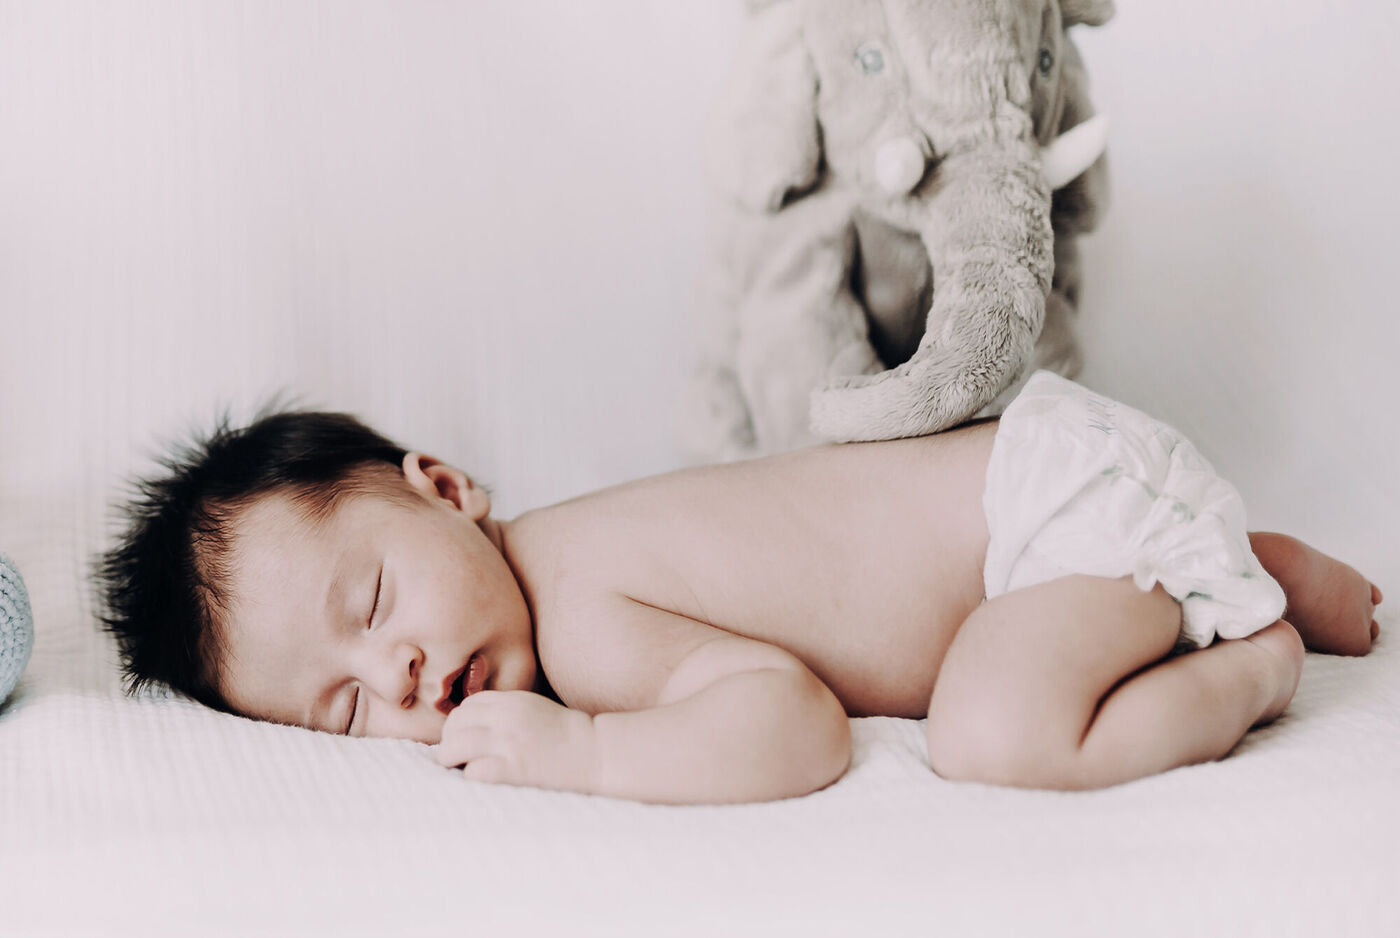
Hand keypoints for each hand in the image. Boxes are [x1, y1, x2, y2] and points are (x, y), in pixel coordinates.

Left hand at [434, 691, 597, 793]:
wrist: (597, 753)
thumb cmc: (566, 735)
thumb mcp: (533, 709)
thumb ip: (505, 711)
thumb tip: (470, 726)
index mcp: (512, 701)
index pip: (467, 706)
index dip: (459, 723)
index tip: (463, 738)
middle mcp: (507, 718)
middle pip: (454, 724)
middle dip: (449, 741)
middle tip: (455, 756)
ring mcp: (509, 743)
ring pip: (454, 747)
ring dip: (451, 760)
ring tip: (459, 768)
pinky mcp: (514, 769)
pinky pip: (474, 772)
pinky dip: (472, 776)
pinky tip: (482, 778)